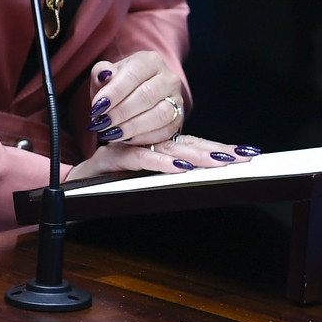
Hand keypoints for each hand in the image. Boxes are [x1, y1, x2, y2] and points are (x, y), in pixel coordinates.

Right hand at [64, 131, 254, 181]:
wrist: (75, 178)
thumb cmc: (108, 175)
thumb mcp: (139, 169)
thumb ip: (163, 163)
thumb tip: (192, 164)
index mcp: (157, 145)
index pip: (193, 145)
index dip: (218, 148)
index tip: (246, 152)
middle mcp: (147, 143)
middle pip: (187, 146)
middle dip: (217, 151)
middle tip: (243, 157)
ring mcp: (131, 147)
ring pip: (168, 150)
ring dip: (196, 156)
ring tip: (220, 161)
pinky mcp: (113, 157)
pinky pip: (140, 158)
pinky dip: (160, 163)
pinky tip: (179, 169)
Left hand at [85, 52, 188, 147]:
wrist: (136, 96)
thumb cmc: (119, 85)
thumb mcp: (107, 76)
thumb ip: (101, 74)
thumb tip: (104, 76)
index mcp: (150, 60)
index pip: (134, 73)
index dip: (115, 91)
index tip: (97, 107)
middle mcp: (169, 78)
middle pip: (147, 95)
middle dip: (121, 112)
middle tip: (101, 124)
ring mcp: (177, 99)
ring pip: (160, 114)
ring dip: (132, 127)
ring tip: (111, 133)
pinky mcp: (179, 120)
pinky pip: (165, 132)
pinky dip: (143, 138)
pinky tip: (125, 139)